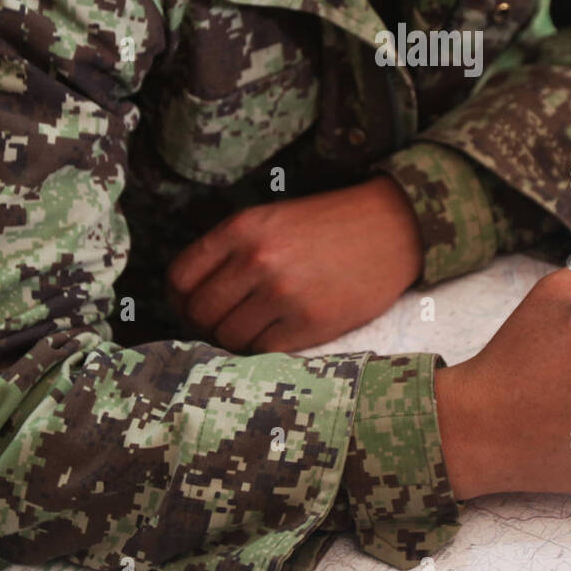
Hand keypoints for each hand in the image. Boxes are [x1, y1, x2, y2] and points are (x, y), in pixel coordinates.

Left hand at [167, 176, 423, 352]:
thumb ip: (230, 250)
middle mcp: (258, 260)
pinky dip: (264, 348)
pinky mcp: (311, 323)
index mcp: (242, 229)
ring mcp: (284, 294)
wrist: (393, 228)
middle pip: (200, 313)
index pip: (180, 278)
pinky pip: (264, 351)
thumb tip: (190, 296)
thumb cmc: (330, 223)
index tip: (189, 306)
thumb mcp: (272, 218)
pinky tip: (277, 334)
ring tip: (254, 327)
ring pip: (229, 338)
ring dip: (235, 339)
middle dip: (204, 324)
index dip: (178, 299)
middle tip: (222, 323)